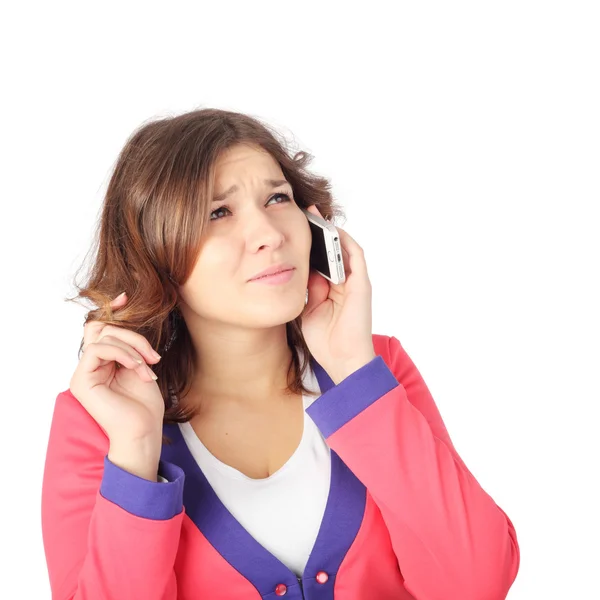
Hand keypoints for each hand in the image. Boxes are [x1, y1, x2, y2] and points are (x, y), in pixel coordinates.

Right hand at [69, 292, 164, 478]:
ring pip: (103, 336)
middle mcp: (90, 367)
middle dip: (133, 336)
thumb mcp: (141, 368)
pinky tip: (138, 368)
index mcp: (103, 364)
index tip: (126, 297)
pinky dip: (123, 354)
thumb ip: (130, 347)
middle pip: (104, 329)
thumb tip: (125, 321)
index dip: (111, 310)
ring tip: (148, 367)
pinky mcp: (82, 380)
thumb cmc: (144, 406)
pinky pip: (98, 349)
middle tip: (153, 357)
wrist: (143, 432)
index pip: (100, 329)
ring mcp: (83, 374)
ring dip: (133, 348)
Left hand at [301, 206, 375, 383]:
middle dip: (319, 232)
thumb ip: (307, 288)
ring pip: (344, 250)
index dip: (309, 243)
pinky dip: (346, 243)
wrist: (342, 360)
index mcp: (330, 288)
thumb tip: (299, 267)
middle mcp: (344, 282)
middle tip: (305, 213)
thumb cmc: (325, 340)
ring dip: (332, 232)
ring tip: (316, 216)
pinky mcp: (362, 285)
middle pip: (331, 250)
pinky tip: (333, 231)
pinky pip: (356, 257)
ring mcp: (354, 283)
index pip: (320, 260)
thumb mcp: (307, 309)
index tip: (294, 227)